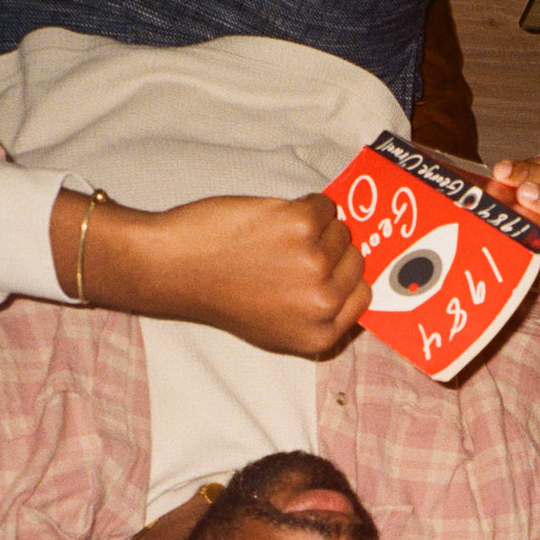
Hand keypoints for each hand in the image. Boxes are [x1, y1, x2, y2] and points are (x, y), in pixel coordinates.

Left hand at [57, 191, 368, 355]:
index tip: (324, 270)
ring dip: (315, 225)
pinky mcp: (302, 226)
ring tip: (276, 238)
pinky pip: (324, 204)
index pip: (364, 296)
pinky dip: (305, 205)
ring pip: (342, 229)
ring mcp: (316, 263)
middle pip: (356, 260)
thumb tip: (351, 283)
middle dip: (331, 250)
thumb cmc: (220, 294)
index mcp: (321, 334)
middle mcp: (323, 303)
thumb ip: (318, 314)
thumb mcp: (276, 329)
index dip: (343, 278)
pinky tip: (274, 219)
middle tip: (290, 253)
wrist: (175, 267)